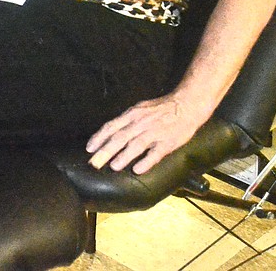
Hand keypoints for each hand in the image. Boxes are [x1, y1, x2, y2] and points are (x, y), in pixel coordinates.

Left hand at [84, 93, 208, 174]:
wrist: (186, 105)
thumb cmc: (160, 108)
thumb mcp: (139, 109)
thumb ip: (126, 120)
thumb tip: (110, 132)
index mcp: (132, 114)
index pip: (111, 126)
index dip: (99, 138)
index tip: (89, 148)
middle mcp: (141, 123)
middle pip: (120, 137)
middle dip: (105, 151)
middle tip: (95, 163)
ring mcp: (154, 132)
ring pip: (136, 145)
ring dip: (123, 156)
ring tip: (113, 166)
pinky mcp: (168, 142)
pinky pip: (155, 153)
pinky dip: (146, 162)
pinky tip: (137, 170)